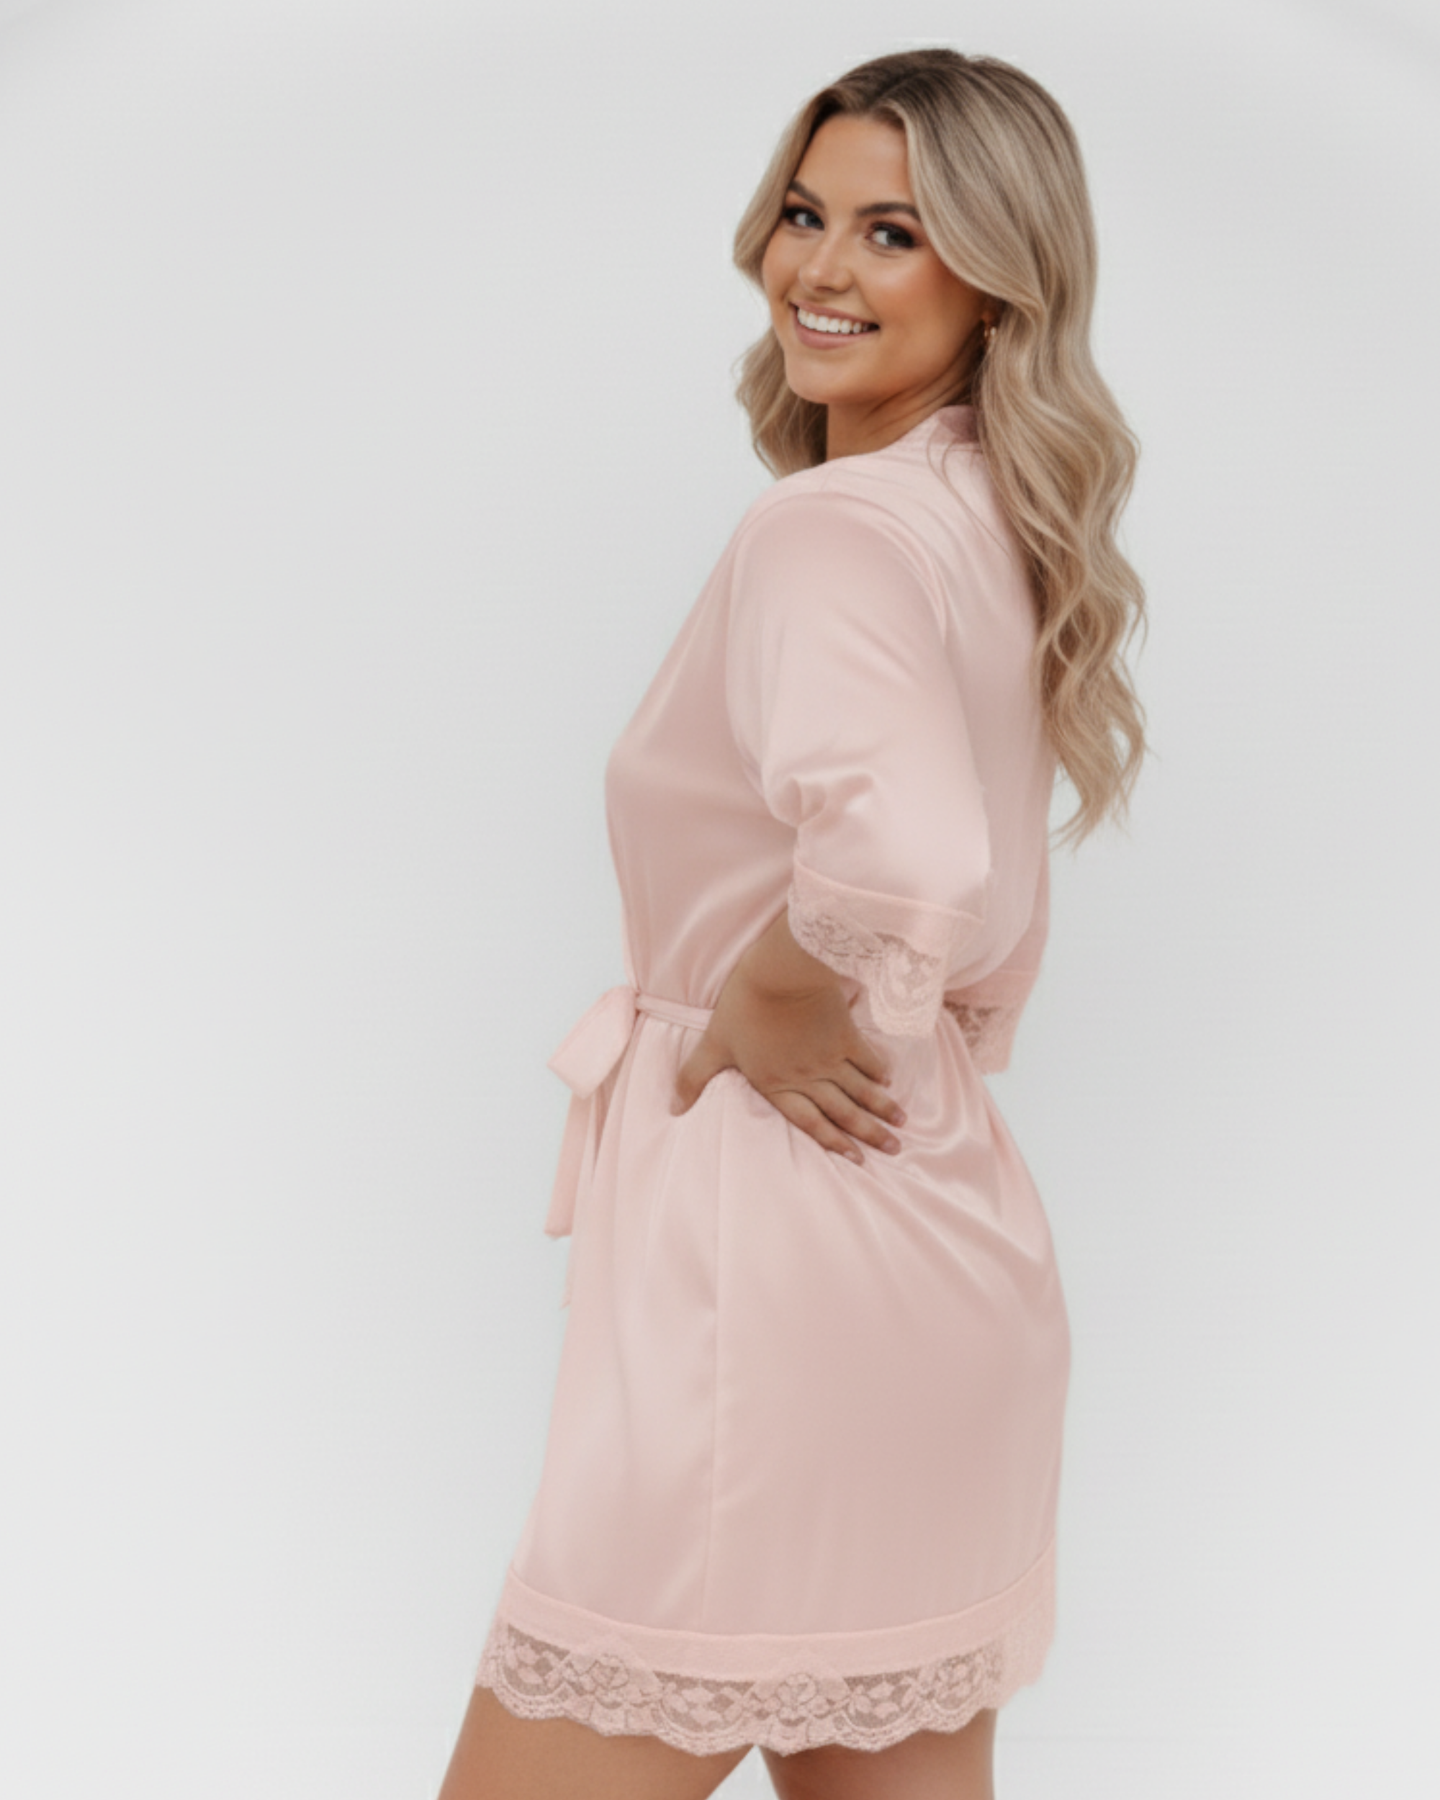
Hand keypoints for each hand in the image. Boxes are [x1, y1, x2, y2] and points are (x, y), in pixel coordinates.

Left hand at [669, 951, 905, 1166]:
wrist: (780, 971)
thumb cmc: (743, 1006)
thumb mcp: (713, 1044)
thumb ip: (694, 1078)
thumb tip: (673, 1109)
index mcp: (776, 1084)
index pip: (809, 1121)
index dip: (832, 1142)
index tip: (856, 1159)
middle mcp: (807, 1077)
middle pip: (843, 1111)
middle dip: (868, 1133)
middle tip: (894, 1149)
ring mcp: (829, 1056)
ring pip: (860, 1090)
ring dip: (882, 1109)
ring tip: (902, 1125)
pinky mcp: (844, 1032)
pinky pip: (867, 1058)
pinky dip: (879, 1071)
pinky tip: (889, 1081)